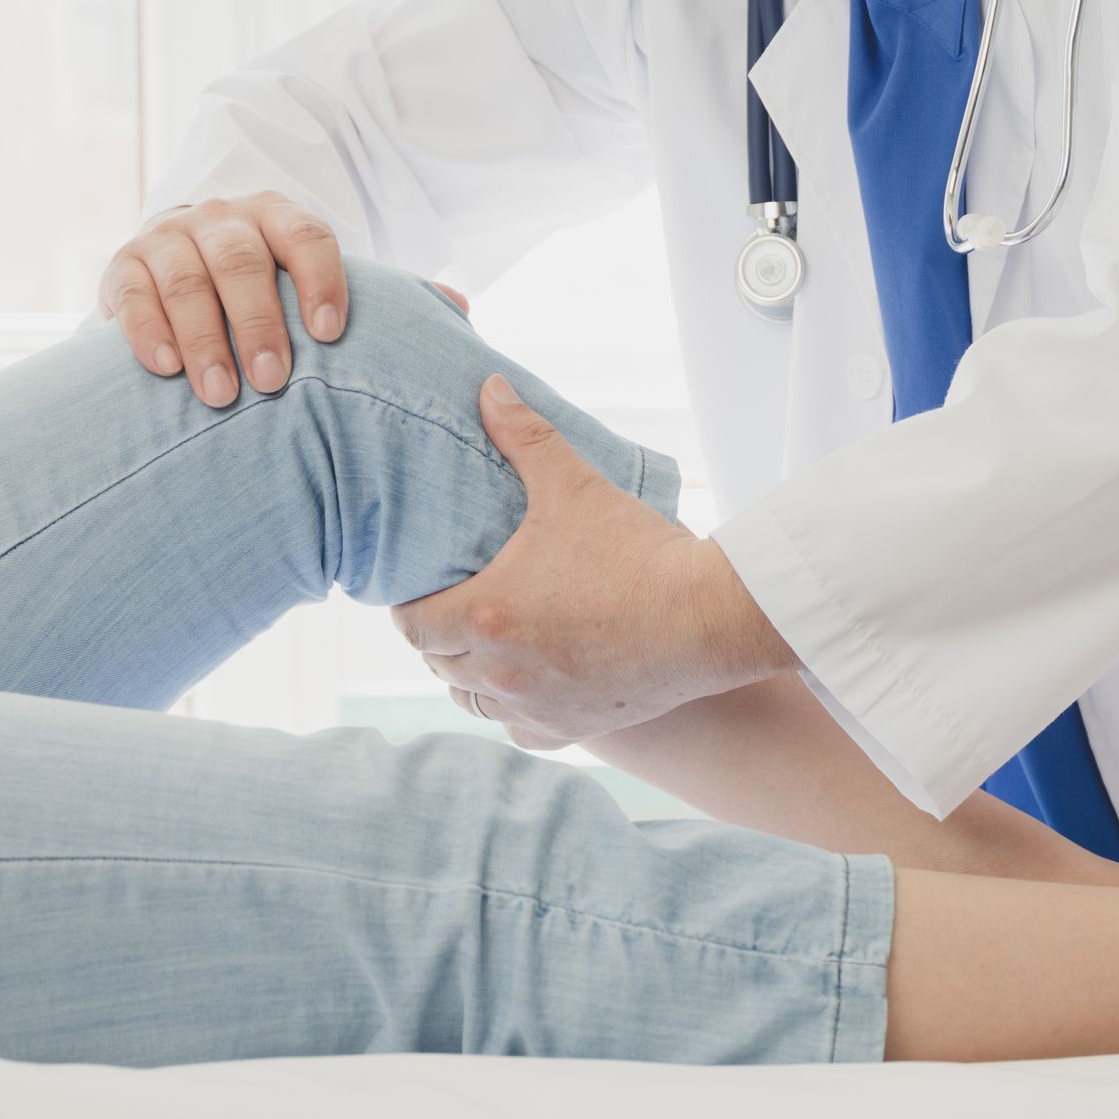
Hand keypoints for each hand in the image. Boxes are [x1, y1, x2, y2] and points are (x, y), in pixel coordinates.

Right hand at [98, 192, 469, 406]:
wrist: (186, 268)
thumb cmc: (276, 292)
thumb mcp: (321, 286)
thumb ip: (385, 297)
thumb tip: (461, 308)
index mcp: (282, 218)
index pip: (308, 237)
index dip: (321, 281)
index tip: (332, 334)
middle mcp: (225, 219)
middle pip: (243, 262)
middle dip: (257, 323)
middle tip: (272, 383)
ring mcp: (171, 238)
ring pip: (186, 279)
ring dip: (202, 338)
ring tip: (221, 395)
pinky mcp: (124, 267)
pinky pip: (131, 293)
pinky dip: (146, 330)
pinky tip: (164, 370)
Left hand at [391, 375, 796, 746]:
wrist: (708, 617)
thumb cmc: (638, 551)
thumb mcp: (574, 485)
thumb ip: (524, 436)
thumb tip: (488, 388)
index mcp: (486, 614)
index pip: (412, 625)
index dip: (410, 607)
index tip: (423, 592)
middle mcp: (500, 669)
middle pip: (439, 664)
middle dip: (441, 638)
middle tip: (459, 609)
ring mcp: (534, 705)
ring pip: (474, 701)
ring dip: (472, 675)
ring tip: (489, 646)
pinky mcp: (570, 727)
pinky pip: (519, 730)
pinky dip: (516, 710)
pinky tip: (530, 686)